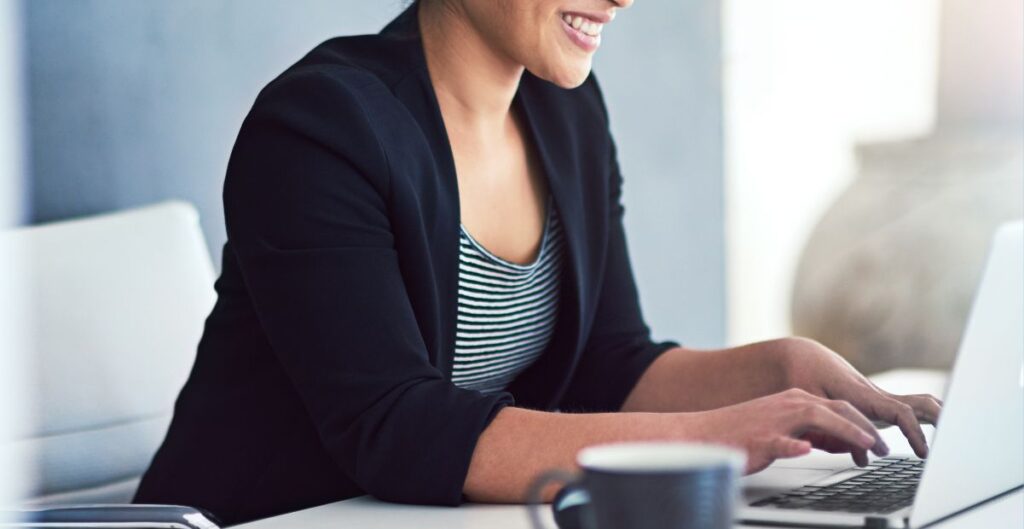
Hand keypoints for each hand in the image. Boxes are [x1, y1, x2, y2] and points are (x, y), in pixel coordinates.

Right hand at [690, 388, 887, 473]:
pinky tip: (805, 449)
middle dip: (864, 428)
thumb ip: (812, 433)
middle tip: (883, 448)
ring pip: (815, 418)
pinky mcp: (760, 439)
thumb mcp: (785, 431)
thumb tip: (840, 443)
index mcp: (795, 401)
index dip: (864, 423)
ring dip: (844, 431)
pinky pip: (780, 441)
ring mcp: (775, 421)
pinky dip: (794, 445)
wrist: (704, 434)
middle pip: (836, 409)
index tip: (880, 441)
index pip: (839, 407)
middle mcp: (789, 405)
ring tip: (865, 446)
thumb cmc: (743, 434)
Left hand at [779, 337, 942, 458]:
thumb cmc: (804, 378)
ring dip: (937, 417)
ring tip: (954, 440)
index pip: (901, 412)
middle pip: (920, 403)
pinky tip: (934, 434)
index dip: (914, 432)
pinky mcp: (876, 401)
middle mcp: (876, 395)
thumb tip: (863, 460)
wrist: (802, 358)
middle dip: (941, 420)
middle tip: (953, 444)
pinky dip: (923, 419)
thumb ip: (835, 431)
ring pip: (917, 403)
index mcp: (863, 395)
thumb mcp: (811, 404)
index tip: (923, 453)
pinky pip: (906, 408)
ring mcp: (879, 397)